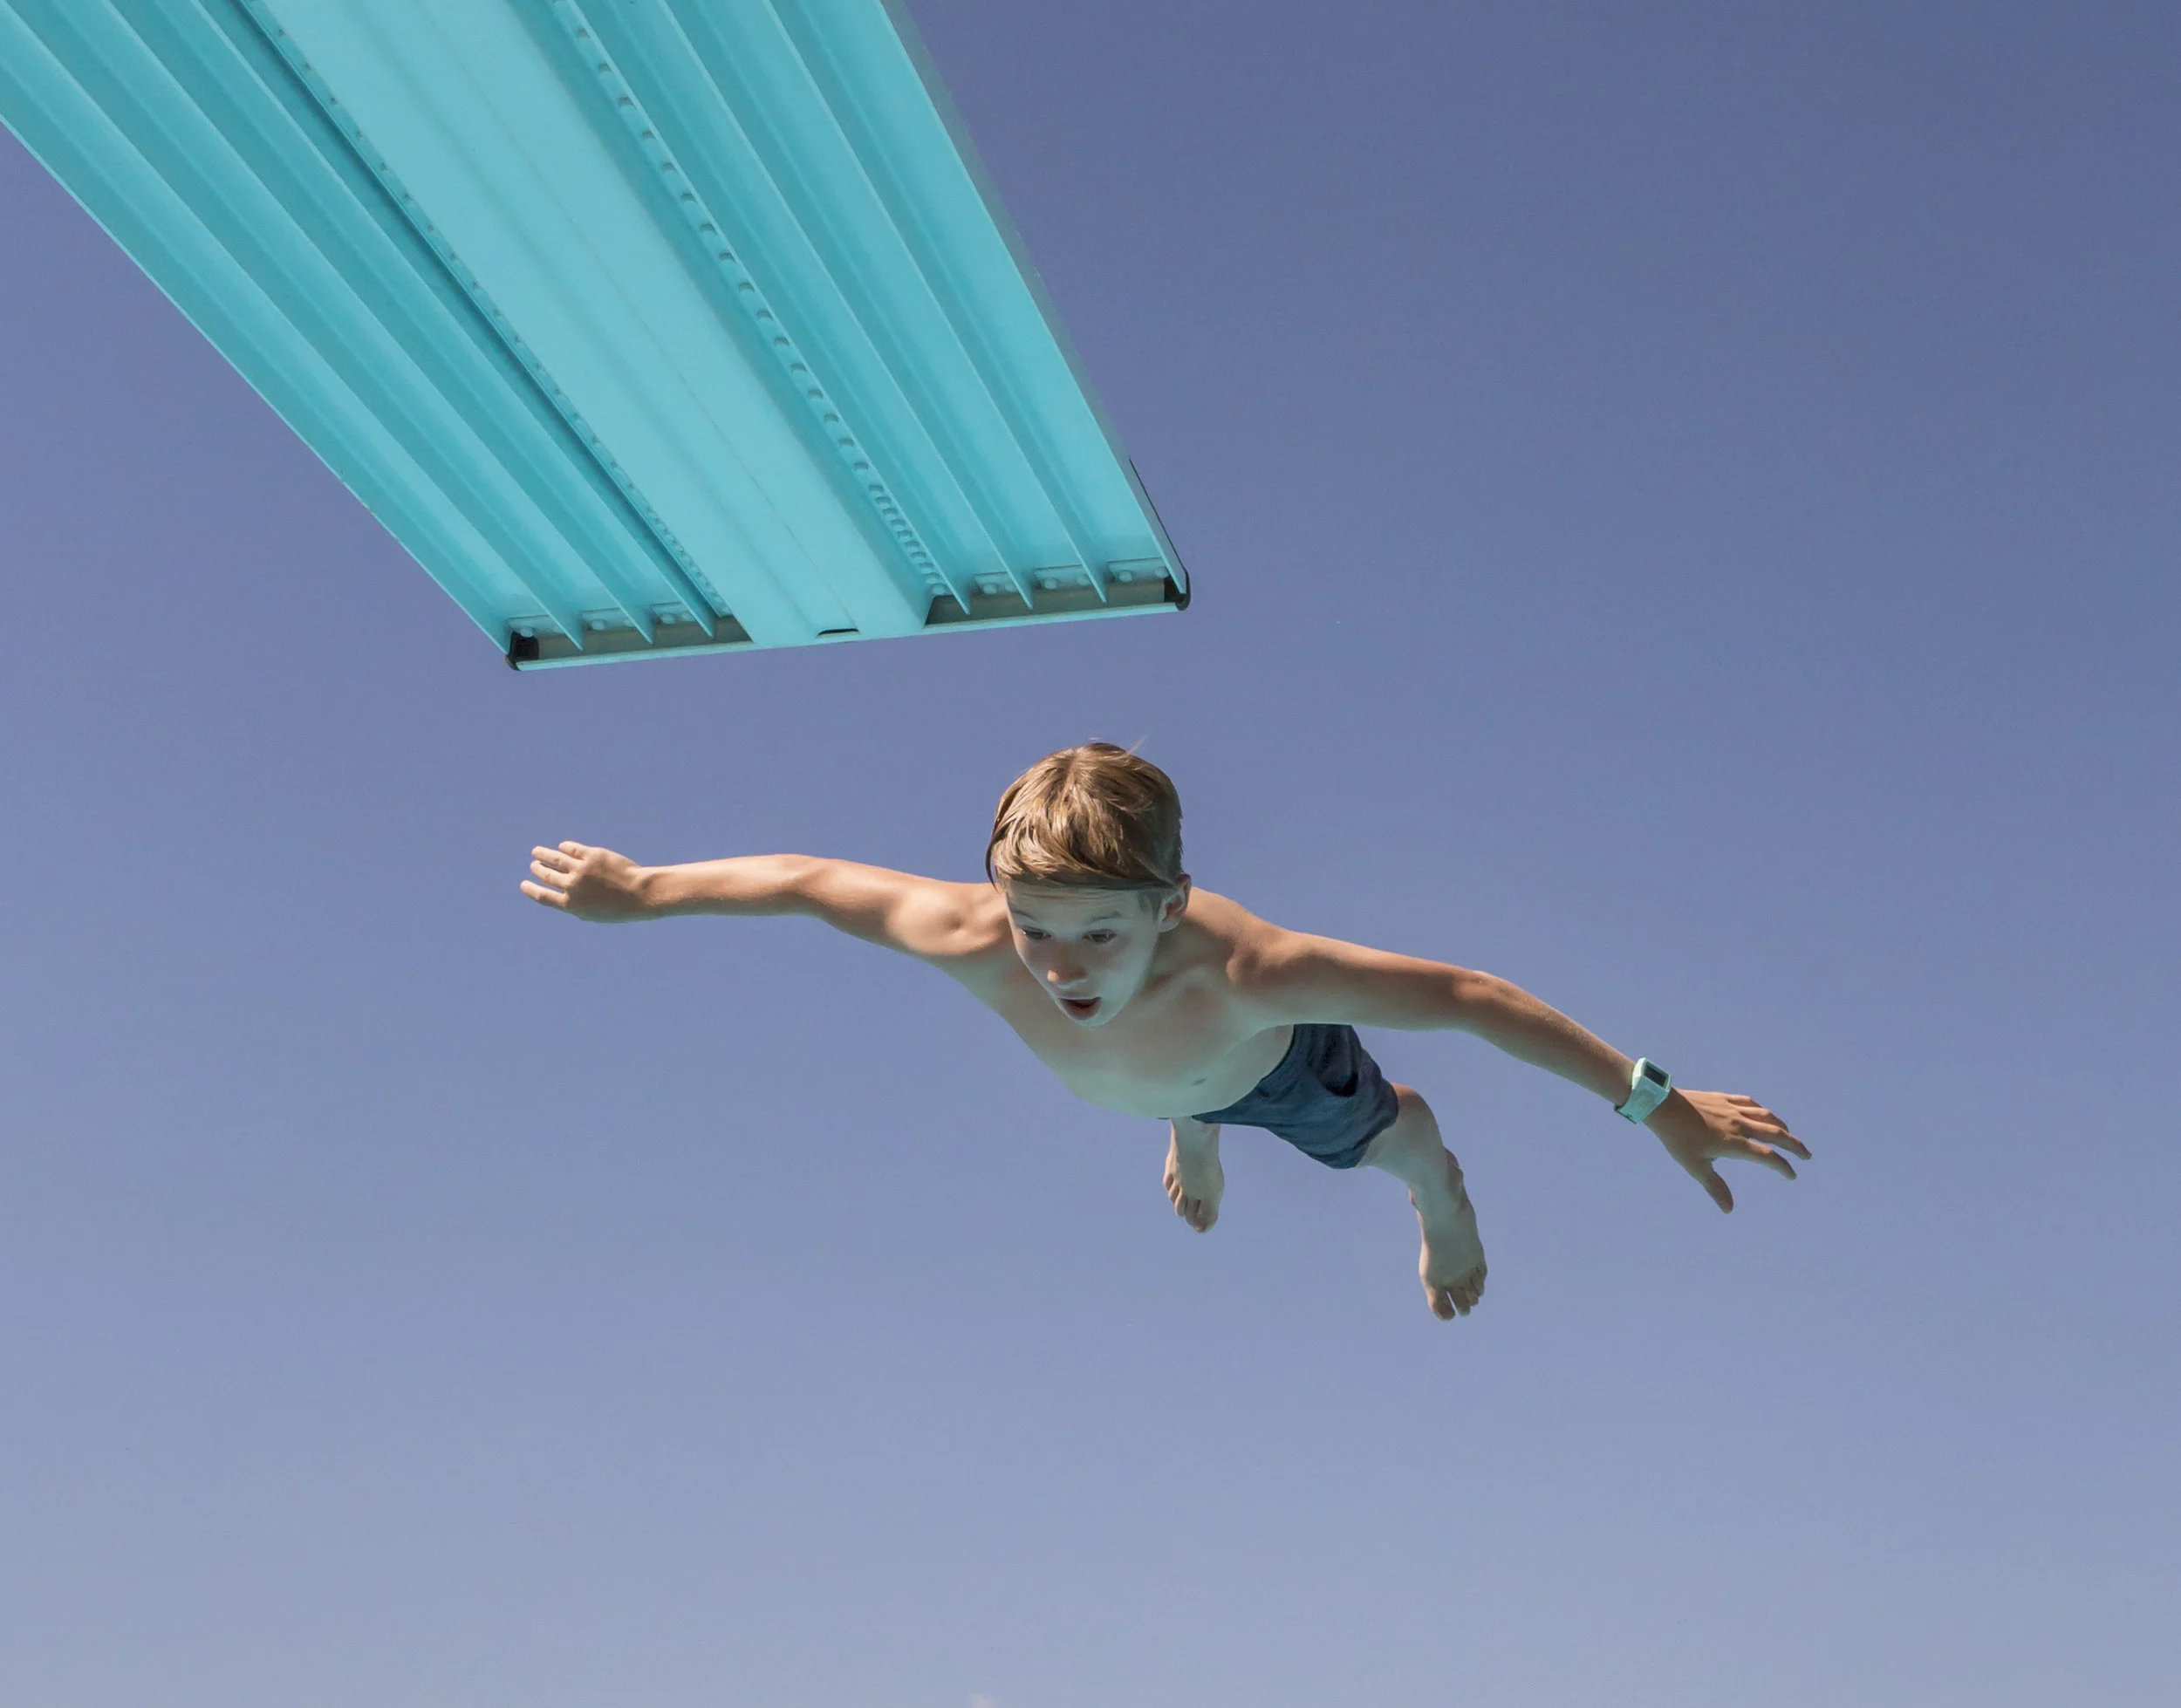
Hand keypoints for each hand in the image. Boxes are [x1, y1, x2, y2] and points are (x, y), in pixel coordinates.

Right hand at [521, 841, 651, 921]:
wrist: (640, 894)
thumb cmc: (620, 908)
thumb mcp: (595, 914)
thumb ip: (576, 906)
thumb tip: (563, 897)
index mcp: (571, 905)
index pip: (543, 897)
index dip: (531, 890)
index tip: (524, 884)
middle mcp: (572, 886)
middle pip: (547, 875)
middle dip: (538, 870)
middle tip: (534, 865)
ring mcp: (581, 870)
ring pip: (555, 859)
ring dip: (543, 855)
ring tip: (536, 852)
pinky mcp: (592, 855)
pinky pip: (572, 849)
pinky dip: (565, 848)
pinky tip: (562, 847)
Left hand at [1647, 1090, 1808, 1211]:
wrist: (1664, 1107)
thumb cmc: (1678, 1139)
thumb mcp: (1696, 1166)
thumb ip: (1715, 1187)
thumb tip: (1729, 1210)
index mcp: (1735, 1144)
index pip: (1768, 1157)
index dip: (1783, 1167)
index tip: (1792, 1175)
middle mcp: (1739, 1125)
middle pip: (1776, 1134)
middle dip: (1794, 1146)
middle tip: (1807, 1155)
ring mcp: (1733, 1109)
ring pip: (1766, 1116)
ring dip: (1782, 1127)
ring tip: (1789, 1135)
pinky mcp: (1723, 1098)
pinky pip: (1749, 1103)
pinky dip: (1762, 1110)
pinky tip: (1764, 1114)